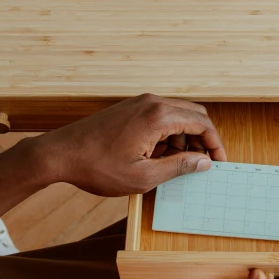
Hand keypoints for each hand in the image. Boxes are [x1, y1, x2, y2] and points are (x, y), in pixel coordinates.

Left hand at [37, 93, 225, 195]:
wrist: (60, 154)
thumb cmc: (97, 166)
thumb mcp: (143, 176)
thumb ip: (178, 167)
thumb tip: (203, 162)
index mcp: (158, 116)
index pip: (202, 123)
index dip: (215, 144)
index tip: (218, 162)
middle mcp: (152, 102)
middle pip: (193, 115)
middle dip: (201, 140)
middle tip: (201, 164)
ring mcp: (139, 103)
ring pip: (176, 116)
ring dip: (183, 138)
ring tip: (174, 165)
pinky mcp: (129, 109)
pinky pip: (159, 117)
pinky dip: (166, 134)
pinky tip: (156, 156)